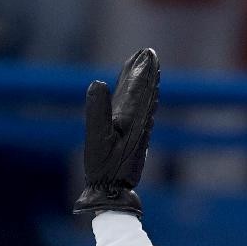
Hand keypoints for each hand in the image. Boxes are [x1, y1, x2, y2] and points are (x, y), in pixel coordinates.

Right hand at [74, 47, 159, 218]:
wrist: (112, 192)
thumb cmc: (103, 167)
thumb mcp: (96, 138)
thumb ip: (97, 110)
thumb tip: (98, 82)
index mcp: (130, 121)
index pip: (138, 90)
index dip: (141, 71)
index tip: (147, 54)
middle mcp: (137, 124)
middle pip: (144, 93)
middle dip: (146, 73)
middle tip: (150, 53)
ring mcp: (136, 133)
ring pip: (143, 103)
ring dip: (145, 85)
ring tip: (146, 68)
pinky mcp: (133, 141)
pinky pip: (139, 115)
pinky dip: (142, 102)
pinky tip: (143, 98)